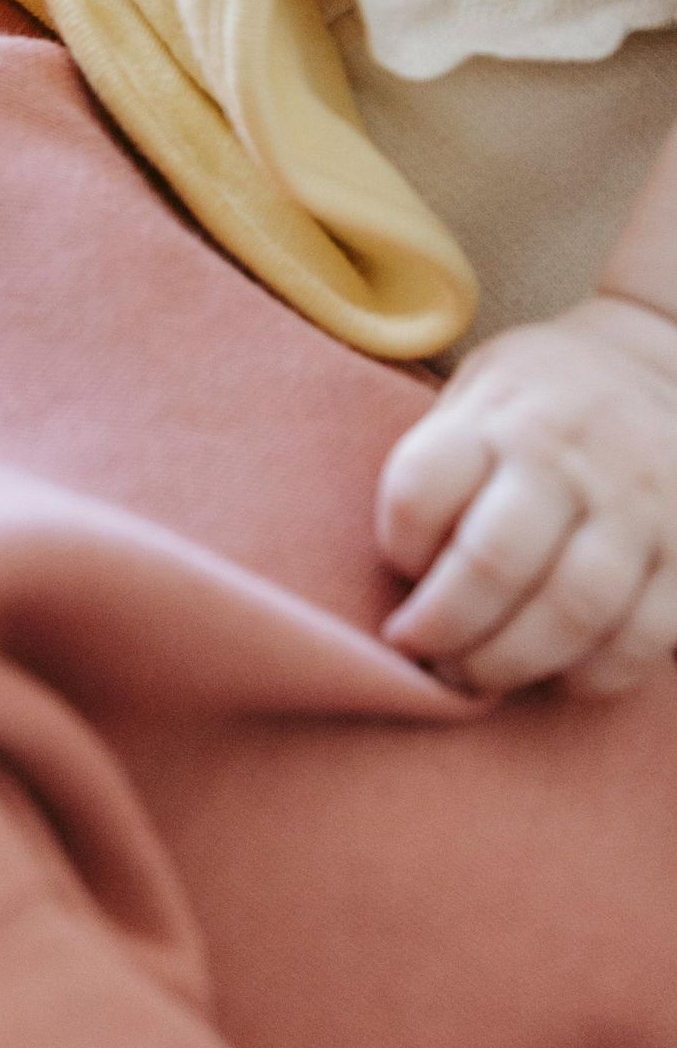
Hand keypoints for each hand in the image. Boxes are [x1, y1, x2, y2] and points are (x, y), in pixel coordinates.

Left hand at [378, 294, 676, 694]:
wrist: (653, 372)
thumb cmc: (535, 407)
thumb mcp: (476, 399)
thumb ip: (441, 471)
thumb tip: (409, 581)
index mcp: (498, 412)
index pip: (420, 487)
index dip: (397, 547)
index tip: (400, 572)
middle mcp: (569, 453)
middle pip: (493, 562)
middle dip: (445, 629)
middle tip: (424, 654)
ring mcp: (638, 502)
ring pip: (571, 610)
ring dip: (511, 662)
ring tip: (477, 675)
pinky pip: (641, 636)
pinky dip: (591, 674)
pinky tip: (557, 674)